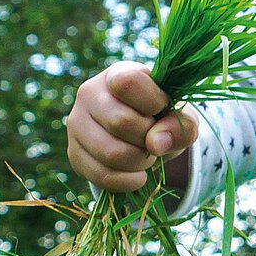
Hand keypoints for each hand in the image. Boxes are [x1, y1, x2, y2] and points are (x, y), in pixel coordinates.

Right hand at [65, 62, 195, 192]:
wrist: (141, 136)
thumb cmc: (162, 118)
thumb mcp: (182, 118)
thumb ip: (181, 125)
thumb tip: (156, 143)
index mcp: (117, 74)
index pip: (128, 82)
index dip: (153, 102)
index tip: (162, 108)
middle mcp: (89, 93)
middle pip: (121, 122)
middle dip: (149, 138)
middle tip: (155, 139)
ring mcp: (76, 123)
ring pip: (111, 153)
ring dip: (140, 162)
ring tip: (146, 155)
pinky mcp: (73, 153)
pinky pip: (102, 176)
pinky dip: (128, 181)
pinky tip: (138, 175)